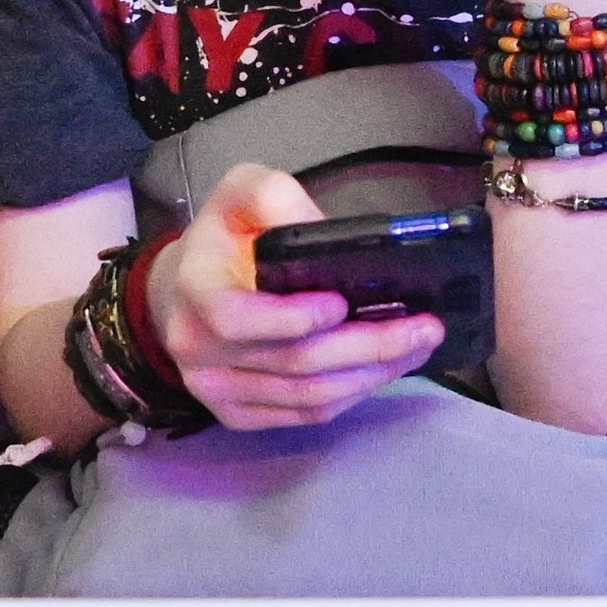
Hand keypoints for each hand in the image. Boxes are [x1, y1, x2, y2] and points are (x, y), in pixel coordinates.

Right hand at [143, 163, 442, 431]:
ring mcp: (216, 390)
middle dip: (368, 347)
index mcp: (196, 293)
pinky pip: (304, 415)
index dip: (295, 319)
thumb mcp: (241, 191)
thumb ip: (275, 197)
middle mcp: (199, 351)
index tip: (344, 302)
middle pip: (294, 362)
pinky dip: (351, 396)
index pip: (239, 321)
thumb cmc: (223, 237)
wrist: (182, 289)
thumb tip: (326, 229)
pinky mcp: (237, 414)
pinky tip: (382, 370)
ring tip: (417, 347)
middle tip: (424, 328)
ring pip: (307, 396)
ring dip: (372, 376)